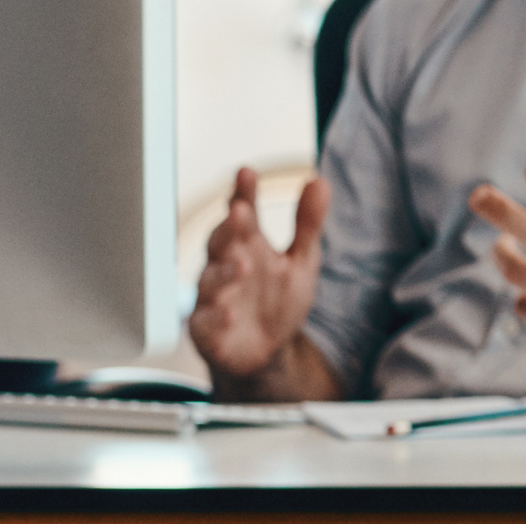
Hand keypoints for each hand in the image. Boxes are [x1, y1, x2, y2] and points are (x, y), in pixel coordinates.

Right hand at [189, 168, 327, 379]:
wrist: (267, 352)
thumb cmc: (278, 300)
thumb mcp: (301, 260)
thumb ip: (308, 223)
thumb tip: (319, 180)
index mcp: (248, 244)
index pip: (243, 213)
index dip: (243, 192)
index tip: (246, 172)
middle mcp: (225, 265)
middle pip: (221, 241)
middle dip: (229, 227)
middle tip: (240, 211)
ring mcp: (213, 297)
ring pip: (210, 279)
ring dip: (225, 272)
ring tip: (243, 266)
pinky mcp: (205, 329)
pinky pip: (206, 321)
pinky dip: (218, 317)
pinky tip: (231, 314)